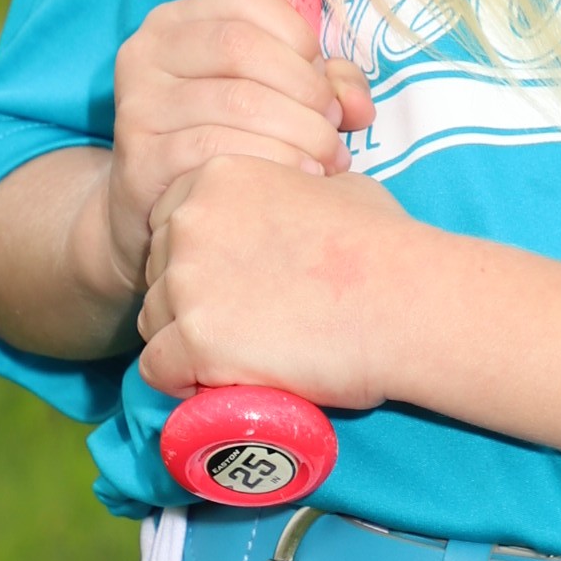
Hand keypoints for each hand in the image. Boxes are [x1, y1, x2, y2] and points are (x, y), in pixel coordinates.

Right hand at [96, 0, 371, 296]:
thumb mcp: (272, 97)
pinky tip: (298, 179)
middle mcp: (147, 51)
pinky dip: (272, 162)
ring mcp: (138, 104)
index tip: (323, 83)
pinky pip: (215, 150)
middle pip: (240, 46)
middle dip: (305, 88)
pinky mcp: (140, 158)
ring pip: (236, 101)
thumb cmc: (226, 141)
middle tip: (333, 128)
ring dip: (299, 131)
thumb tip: (359, 107)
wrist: (155, 212)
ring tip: (326, 160)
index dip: (298, 36)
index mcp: (179, 20)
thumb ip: (323, 85)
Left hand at [136, 157, 416, 413]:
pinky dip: (184, 383)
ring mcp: (187, 280)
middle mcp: (190, 220)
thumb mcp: (335, 186)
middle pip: (158, 272)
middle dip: (192, 300)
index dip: (201, 258)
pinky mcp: (194, 338)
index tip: (237, 284)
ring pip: (154, 322)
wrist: (406, 300)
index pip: (171, 222)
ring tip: (242, 357)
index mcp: (218, 176)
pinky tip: (223, 384)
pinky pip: (158, 369)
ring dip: (187, 343)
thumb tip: (299, 203)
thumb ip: (293, 189)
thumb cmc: (386, 244)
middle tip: (245, 325)